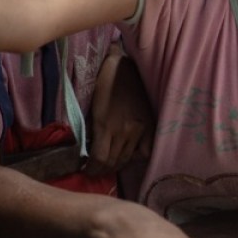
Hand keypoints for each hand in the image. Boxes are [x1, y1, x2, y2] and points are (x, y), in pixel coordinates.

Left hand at [87, 44, 153, 175]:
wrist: (125, 66)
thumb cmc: (102, 82)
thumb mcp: (91, 107)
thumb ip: (92, 130)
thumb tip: (89, 149)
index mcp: (106, 125)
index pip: (100, 159)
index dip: (92, 170)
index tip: (85, 171)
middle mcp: (125, 131)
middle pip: (114, 162)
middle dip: (102, 170)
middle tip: (94, 171)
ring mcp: (140, 129)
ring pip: (128, 159)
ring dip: (116, 165)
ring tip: (108, 165)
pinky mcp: (151, 126)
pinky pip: (145, 151)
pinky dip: (136, 156)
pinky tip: (128, 154)